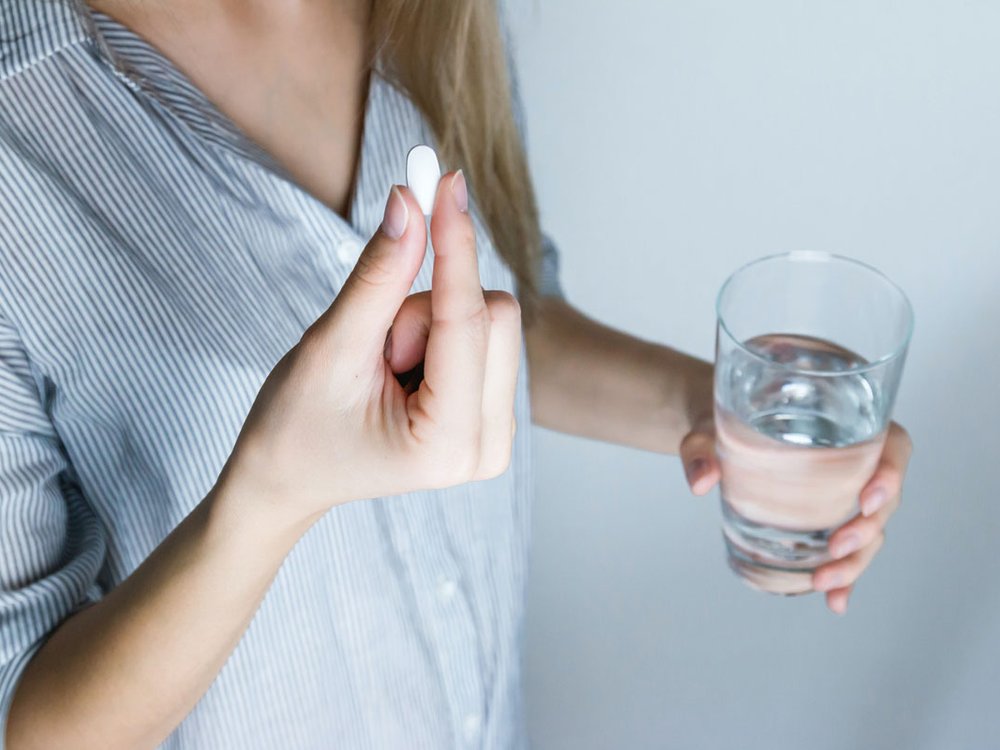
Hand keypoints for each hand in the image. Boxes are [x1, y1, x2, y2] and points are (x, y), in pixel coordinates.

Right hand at [223, 172, 521, 526]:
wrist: (290, 477)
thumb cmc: (296, 426)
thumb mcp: (331, 348)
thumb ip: (377, 276)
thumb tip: (410, 201)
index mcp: (448, 444)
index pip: (466, 319)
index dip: (454, 243)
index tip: (446, 180)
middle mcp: (489, 447)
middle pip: (495, 315)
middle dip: (427, 308)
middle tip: (378, 345)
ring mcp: (497, 434)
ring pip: (491, 320)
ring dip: (430, 323)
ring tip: (384, 366)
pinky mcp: (493, 413)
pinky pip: (484, 336)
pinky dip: (441, 334)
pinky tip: (405, 371)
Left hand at [679, 418, 912, 613]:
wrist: (714, 435)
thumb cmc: (721, 419)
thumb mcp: (708, 427)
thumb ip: (701, 448)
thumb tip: (701, 480)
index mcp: (844, 424)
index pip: (891, 446)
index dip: (891, 474)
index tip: (868, 499)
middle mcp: (854, 461)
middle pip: (883, 499)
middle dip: (867, 530)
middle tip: (836, 548)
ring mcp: (843, 494)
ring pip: (870, 531)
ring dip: (855, 562)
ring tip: (824, 582)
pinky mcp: (827, 519)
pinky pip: (847, 550)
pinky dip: (845, 577)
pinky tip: (835, 601)